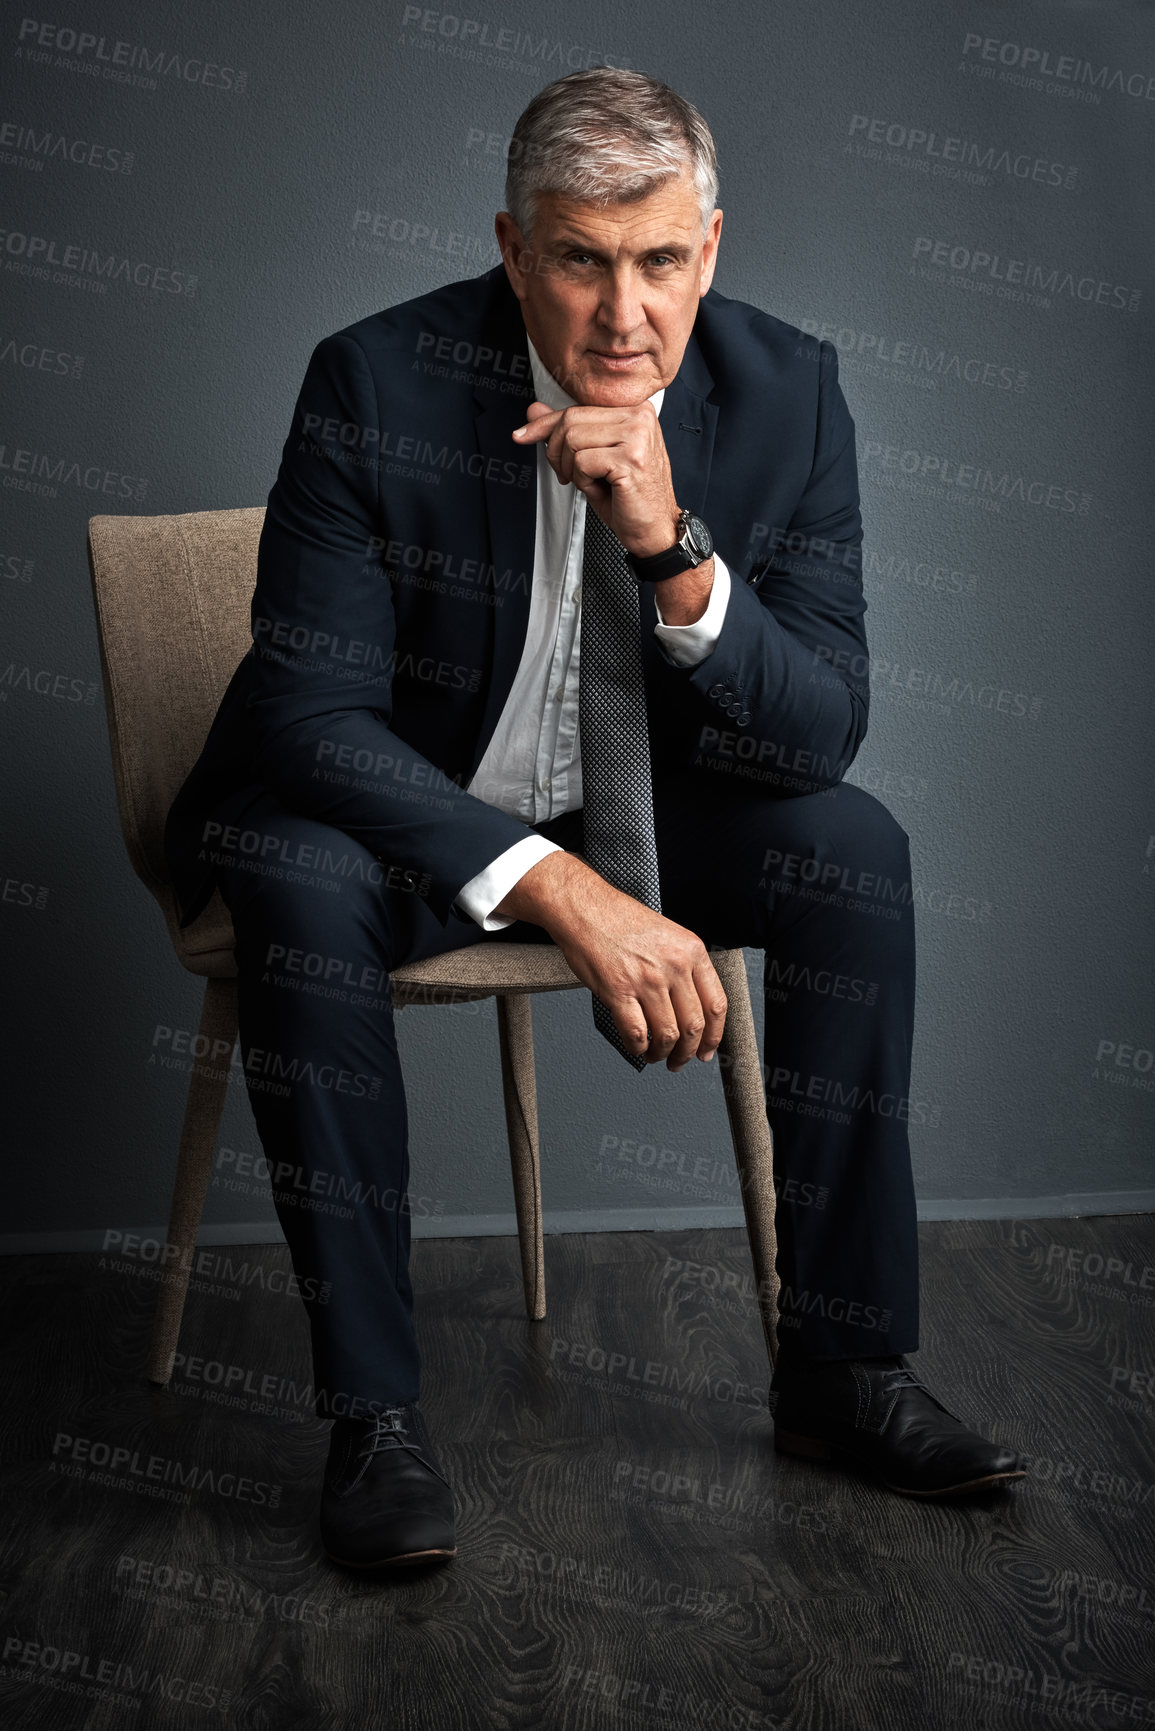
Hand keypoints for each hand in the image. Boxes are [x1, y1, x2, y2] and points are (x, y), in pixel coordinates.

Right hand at [495, 852, 726, 1070]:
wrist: (583, 907)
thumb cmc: (618, 919)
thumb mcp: (667, 934)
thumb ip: (683, 965)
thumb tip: (690, 1004)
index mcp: (690, 951)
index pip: (716, 1004)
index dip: (714, 1035)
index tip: (706, 1048)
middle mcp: (673, 965)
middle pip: (694, 1025)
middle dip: (688, 1052)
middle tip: (681, 1060)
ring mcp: (646, 980)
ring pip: (668, 1035)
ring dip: (663, 1054)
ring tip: (655, 1055)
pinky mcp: (619, 991)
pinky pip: (636, 1034)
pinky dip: (638, 1048)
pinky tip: (636, 1047)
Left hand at [513, 400, 679, 556]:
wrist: (655, 530)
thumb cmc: (627, 497)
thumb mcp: (593, 458)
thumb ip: (566, 431)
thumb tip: (534, 410)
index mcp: (634, 410)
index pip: (577, 409)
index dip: (545, 424)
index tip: (523, 434)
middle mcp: (639, 416)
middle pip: (571, 421)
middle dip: (556, 452)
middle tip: (567, 475)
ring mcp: (637, 436)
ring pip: (573, 440)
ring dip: (572, 469)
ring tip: (592, 482)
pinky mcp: (630, 458)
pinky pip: (582, 462)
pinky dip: (583, 481)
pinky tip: (601, 488)